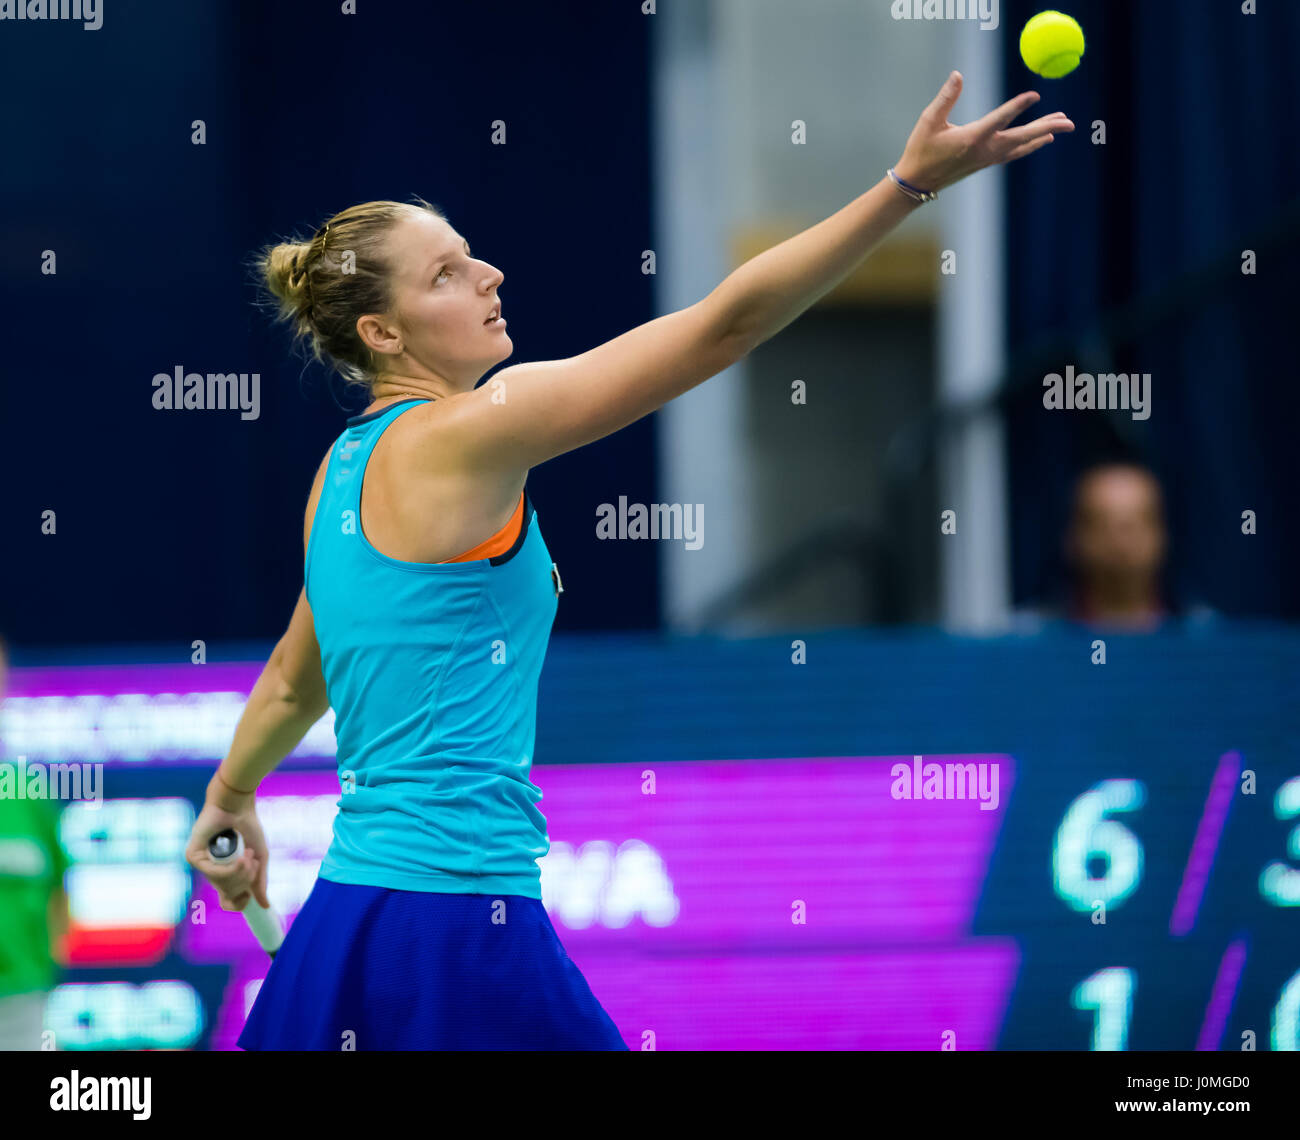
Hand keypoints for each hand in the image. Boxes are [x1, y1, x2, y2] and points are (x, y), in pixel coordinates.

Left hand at [184, 790, 270, 912]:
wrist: (238, 805)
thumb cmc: (248, 827)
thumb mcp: (259, 857)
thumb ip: (259, 881)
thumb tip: (265, 905)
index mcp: (225, 873)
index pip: (228, 900)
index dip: (240, 902)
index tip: (250, 894)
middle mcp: (211, 871)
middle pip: (229, 894)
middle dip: (246, 881)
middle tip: (252, 861)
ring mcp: (202, 865)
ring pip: (222, 885)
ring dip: (240, 873)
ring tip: (248, 855)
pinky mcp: (193, 857)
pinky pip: (213, 874)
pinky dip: (230, 869)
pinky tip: (241, 857)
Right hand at [894, 71, 1073, 192]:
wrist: (917, 183)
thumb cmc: (920, 150)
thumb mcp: (929, 121)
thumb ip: (946, 98)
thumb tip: (958, 75)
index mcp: (971, 139)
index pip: (1000, 119)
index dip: (1019, 106)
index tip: (1036, 95)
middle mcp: (984, 150)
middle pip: (1022, 137)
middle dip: (1047, 127)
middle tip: (1069, 121)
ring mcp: (987, 159)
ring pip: (1022, 146)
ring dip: (1043, 135)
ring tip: (1063, 125)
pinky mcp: (986, 163)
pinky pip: (1015, 154)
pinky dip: (1030, 146)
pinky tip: (1042, 141)